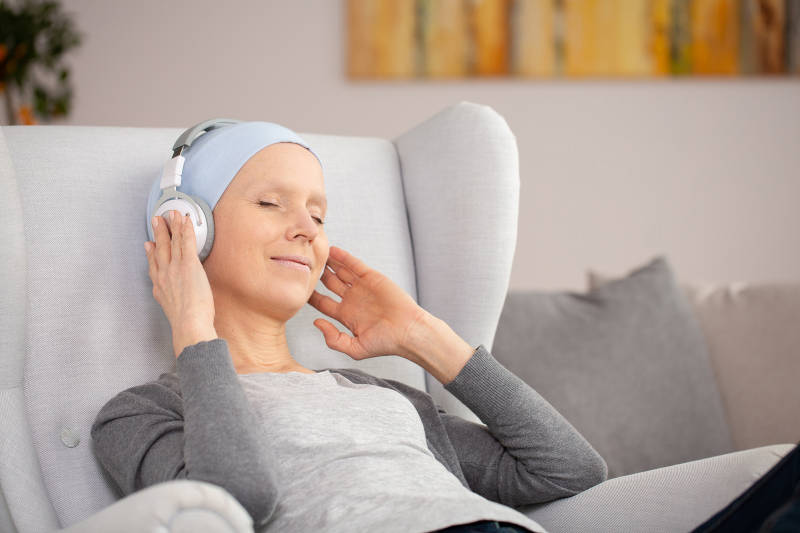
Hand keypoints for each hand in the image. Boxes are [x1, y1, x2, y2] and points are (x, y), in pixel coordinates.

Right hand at [144, 210, 216, 356]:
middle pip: (160, 248)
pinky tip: (184, 220)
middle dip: (159, 232)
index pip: (153, 264)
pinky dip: (184, 229)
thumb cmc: (185, 322)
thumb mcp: (169, 309)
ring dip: (172, 225)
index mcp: (159, 286)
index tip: (149, 244)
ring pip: (172, 242)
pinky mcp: (188, 264)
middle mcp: (164, 274)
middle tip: (157, 220)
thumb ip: (167, 299)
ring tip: (171, 214)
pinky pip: (186, 242)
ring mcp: (175, 268)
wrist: (188, 324)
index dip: (151, 252)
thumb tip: (165, 294)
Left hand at [308, 246, 428, 361]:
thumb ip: (334, 339)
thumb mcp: (355, 349)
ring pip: (340, 272)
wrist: (409, 332)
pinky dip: (344, 258)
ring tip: (315, 254)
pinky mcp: (372, 278)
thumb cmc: (386, 343)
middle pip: (329, 284)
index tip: (299, 289)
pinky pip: (354, 265)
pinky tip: (333, 251)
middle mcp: (352, 300)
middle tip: (303, 266)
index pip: (322, 303)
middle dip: (317, 276)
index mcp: (346, 315)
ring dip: (329, 264)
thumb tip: (316, 322)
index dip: (310, 296)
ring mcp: (362, 288)